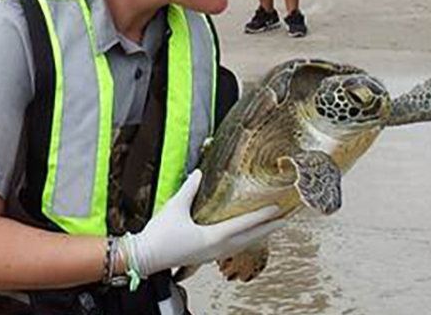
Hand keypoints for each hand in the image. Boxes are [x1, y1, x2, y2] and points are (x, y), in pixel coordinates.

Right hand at [120, 170, 282, 278]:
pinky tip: (247, 235)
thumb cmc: (158, 236)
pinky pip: (233, 248)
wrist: (144, 258)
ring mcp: (212, 255)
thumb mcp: (175, 207)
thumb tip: (199, 172)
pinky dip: (245, 239)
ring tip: (272, 225)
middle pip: (250, 238)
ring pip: (243, 244)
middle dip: (269, 228)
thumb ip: (190, 189)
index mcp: (212, 238)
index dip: (262, 216)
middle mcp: (216, 249)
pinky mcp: (206, 256)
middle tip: (286, 218)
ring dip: (259, 234)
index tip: (277, 209)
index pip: (244, 225)